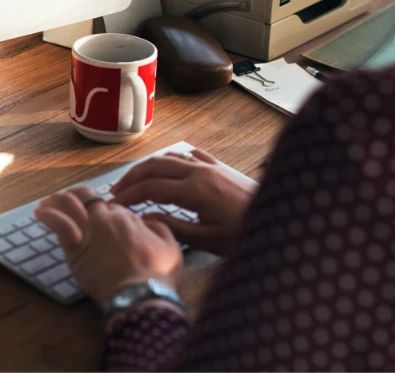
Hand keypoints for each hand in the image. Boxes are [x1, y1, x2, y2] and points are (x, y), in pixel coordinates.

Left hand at [35, 187, 182, 307]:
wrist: (140, 294)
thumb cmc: (157, 273)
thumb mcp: (170, 245)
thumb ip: (159, 227)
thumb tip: (147, 220)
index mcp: (127, 217)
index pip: (109, 206)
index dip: (104, 209)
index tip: (100, 216)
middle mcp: (105, 219)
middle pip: (87, 199)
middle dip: (77, 196)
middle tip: (68, 199)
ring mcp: (89, 231)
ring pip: (69, 205)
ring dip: (57, 200)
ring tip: (48, 201)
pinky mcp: (75, 249)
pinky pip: (58, 224)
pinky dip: (48, 215)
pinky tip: (39, 212)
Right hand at [110, 149, 255, 254]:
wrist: (281, 218)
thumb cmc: (244, 234)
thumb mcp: (208, 239)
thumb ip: (174, 227)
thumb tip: (145, 218)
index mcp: (194, 190)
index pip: (150, 188)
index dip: (128, 195)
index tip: (113, 205)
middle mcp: (199, 171)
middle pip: (155, 165)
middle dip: (132, 176)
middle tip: (116, 190)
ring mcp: (210, 166)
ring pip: (171, 157)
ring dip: (149, 167)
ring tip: (135, 180)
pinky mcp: (220, 167)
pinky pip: (190, 155)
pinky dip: (173, 159)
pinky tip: (169, 166)